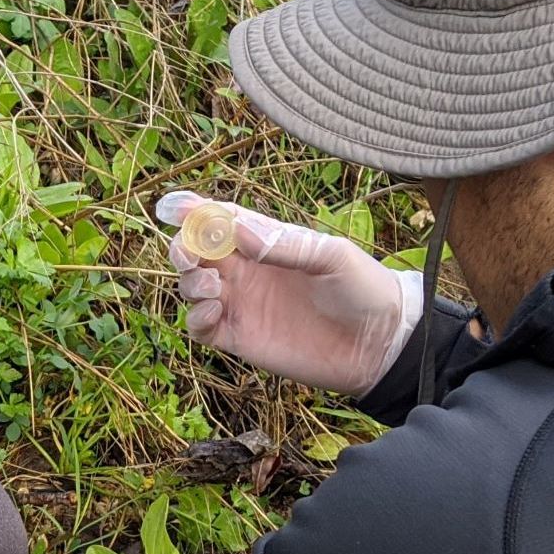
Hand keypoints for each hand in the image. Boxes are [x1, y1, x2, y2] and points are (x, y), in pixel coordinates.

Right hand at [158, 191, 423, 394]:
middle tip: (191, 255)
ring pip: (192, 287)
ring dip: (190, 282)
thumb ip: (285, 245)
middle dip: (182, 248)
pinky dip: (195, 318)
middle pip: (196, 252)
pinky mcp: (240, 338)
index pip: (220, 220)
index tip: (173, 208)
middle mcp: (248, 271)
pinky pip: (200, 327)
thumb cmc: (363, 290)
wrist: (380, 345)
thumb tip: (237, 230)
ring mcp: (242, 304)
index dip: (194, 211)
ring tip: (216, 288)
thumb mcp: (332, 257)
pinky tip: (214, 313)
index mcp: (267, 242)